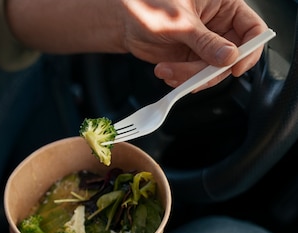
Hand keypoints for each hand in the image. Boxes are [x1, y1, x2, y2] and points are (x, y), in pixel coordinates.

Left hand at [120, 0, 267, 88]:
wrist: (124, 20)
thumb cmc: (150, 5)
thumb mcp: (180, 22)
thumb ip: (205, 42)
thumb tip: (229, 58)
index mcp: (225, 6)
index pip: (252, 29)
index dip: (250, 50)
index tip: (236, 67)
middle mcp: (219, 25)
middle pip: (233, 56)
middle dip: (211, 70)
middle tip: (192, 77)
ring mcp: (204, 44)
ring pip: (212, 70)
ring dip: (191, 77)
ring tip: (167, 71)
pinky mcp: (190, 58)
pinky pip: (195, 76)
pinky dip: (182, 80)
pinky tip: (166, 72)